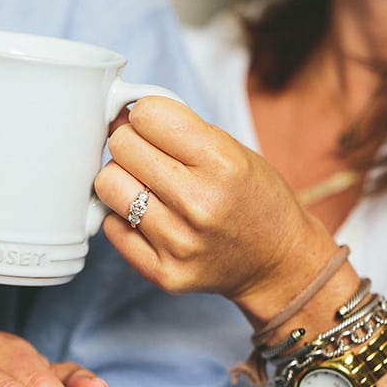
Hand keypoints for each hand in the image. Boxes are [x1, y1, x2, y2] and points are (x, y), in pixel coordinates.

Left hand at [95, 97, 332, 319]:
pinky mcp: (163, 272)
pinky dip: (122, 216)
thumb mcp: (233, 149)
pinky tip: (149, 217)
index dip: (145, 114)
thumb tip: (121, 115)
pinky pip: (111, 225)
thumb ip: (179, 127)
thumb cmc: (255, 199)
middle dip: (131, 143)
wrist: (278, 262)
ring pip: (107, 184)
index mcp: (221, 162)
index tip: (153, 125)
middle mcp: (198, 203)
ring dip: (122, 179)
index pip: (147, 114)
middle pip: (122, 146)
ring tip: (146, 185)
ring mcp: (178, 242)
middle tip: (150, 156)